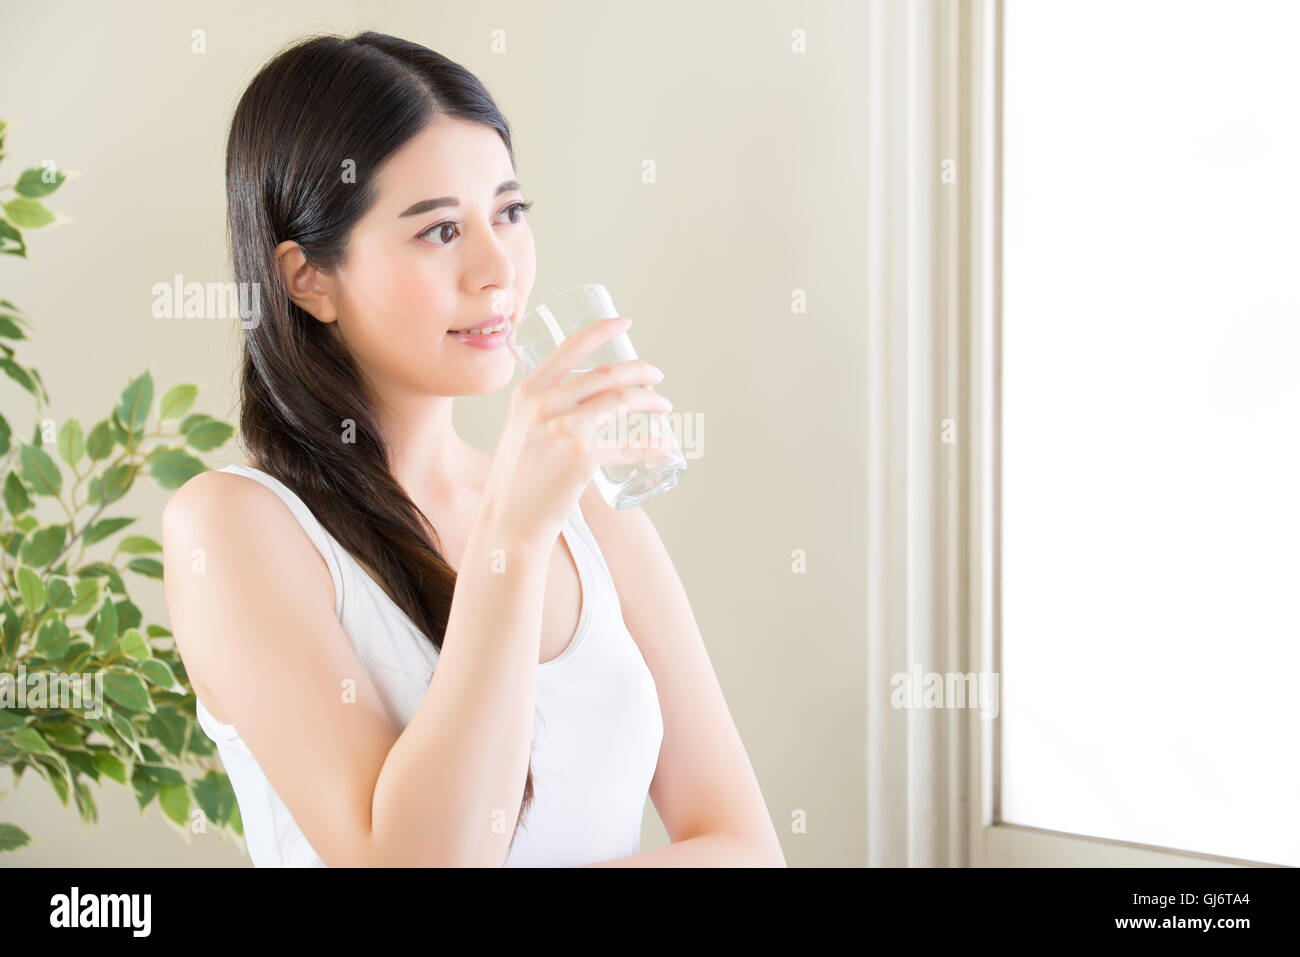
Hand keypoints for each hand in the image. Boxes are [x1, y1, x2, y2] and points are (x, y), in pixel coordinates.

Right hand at [478, 316, 671, 546]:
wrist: (508, 521)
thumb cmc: (516, 481)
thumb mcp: (522, 432)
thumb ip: (545, 412)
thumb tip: (584, 403)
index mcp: (527, 392)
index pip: (570, 348)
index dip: (602, 330)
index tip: (625, 323)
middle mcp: (544, 404)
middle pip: (607, 374)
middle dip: (640, 371)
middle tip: (657, 377)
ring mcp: (565, 428)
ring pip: (621, 401)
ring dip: (651, 401)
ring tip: (664, 407)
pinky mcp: (583, 456)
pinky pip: (627, 446)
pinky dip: (650, 445)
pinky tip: (663, 445)